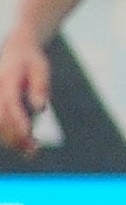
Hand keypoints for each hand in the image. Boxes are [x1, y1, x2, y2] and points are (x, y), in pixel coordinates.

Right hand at [0, 30, 48, 154]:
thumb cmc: (31, 61)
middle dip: (15, 136)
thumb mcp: (41, 68)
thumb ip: (40, 87)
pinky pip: (0, 123)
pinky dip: (9, 135)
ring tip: (31, 152)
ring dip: (12, 140)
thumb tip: (40, 107)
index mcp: (7, 79)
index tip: (28, 135)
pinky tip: (24, 145)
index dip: (17, 121)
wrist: (16, 52)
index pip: (9, 103)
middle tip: (33, 151)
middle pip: (1, 118)